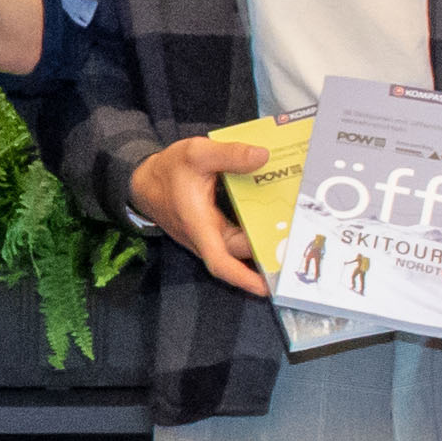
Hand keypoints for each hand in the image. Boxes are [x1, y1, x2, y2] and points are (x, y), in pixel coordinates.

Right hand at [127, 135, 279, 299]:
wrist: (144, 179)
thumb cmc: (168, 170)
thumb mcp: (196, 153)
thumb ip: (229, 155)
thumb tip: (263, 157)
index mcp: (199, 224)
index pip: (220, 261)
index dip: (242, 277)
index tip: (265, 287)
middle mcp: (205, 237)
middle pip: (239, 254)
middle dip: (266, 253)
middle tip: (297, 247)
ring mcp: (208, 236)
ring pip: (239, 247)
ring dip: (262, 244)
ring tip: (292, 238)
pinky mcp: (211, 230)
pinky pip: (235, 237)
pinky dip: (253, 233)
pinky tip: (272, 223)